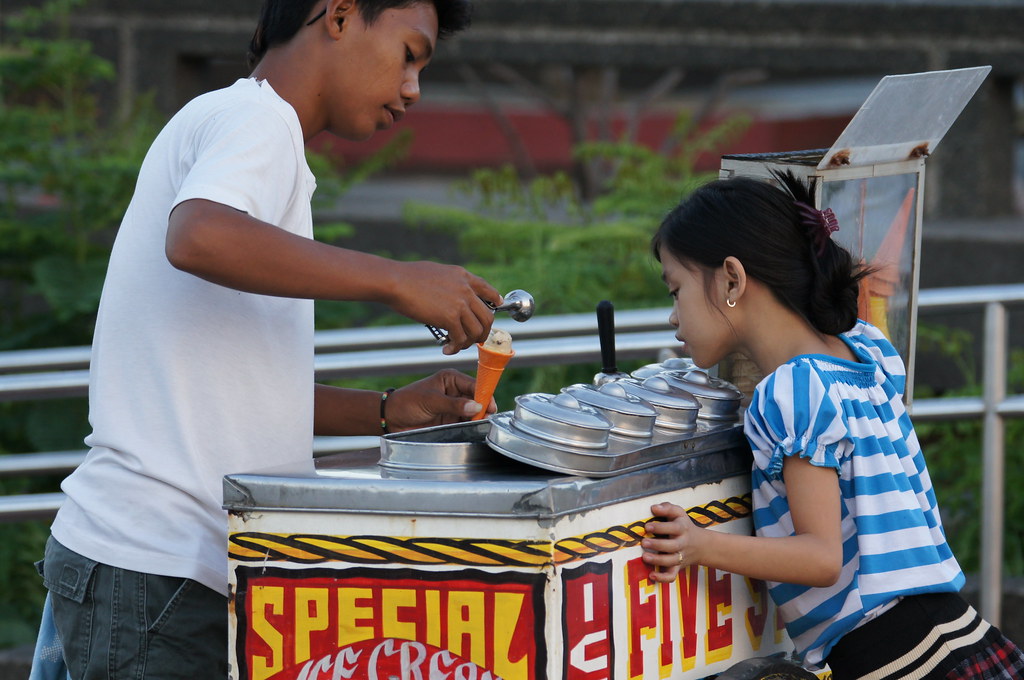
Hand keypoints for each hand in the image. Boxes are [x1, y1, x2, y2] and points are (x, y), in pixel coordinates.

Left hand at [385, 369, 496, 431]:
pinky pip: (466, 422)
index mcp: (450, 379)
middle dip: (483, 407)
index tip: (490, 406)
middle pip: (477, 398)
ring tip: (481, 424)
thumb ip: (453, 404)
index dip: (484, 394)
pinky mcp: (451, 420)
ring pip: (473, 411)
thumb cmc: (407, 402)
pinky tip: (474, 429)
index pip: (474, 384)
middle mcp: (455, 391)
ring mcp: (454, 406)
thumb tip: (476, 406)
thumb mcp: (431, 400)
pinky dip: (471, 426)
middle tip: (487, 417)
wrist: (392, 419)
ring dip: (478, 418)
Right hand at [386, 261, 501, 354]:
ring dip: (468, 342)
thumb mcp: (437, 272)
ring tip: (456, 346)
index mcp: (463, 276)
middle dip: (483, 332)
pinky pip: (461, 338)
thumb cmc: (408, 277)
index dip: (494, 303)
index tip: (494, 311)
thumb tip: (451, 295)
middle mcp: (466, 290)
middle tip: (473, 339)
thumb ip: (451, 283)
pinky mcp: (449, 317)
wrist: (395, 281)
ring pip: (477, 331)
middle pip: (487, 316)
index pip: (488, 291)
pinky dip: (456, 347)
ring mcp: (460, 304)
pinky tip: (447, 349)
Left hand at [641, 502, 705, 582]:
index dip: (660, 527)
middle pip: (673, 546)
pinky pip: (672, 576)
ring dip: (658, 561)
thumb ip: (667, 508)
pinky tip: (651, 575)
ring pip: (671, 561)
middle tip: (643, 542)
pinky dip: (662, 578)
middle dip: (657, 545)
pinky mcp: (677, 567)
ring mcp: (680, 557)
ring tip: (645, 557)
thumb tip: (654, 508)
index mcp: (682, 529)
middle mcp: (682, 543)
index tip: (647, 526)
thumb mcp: (679, 513)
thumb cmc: (683, 526)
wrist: (701, 545)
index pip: (673, 528)